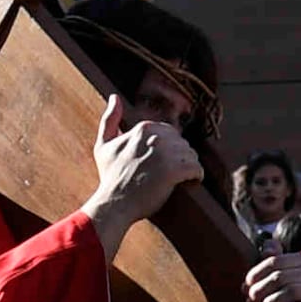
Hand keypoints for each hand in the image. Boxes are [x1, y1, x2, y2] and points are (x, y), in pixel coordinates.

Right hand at [80, 99, 199, 235]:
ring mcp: (165, 153)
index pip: (170, 133)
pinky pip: (197, 169)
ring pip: (191, 155)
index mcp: (143, 128)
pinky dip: (197, 177)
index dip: (169, 150)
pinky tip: (191, 183)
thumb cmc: (110, 177)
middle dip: (180, 158)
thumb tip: (114, 97)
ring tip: (180, 180)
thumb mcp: (104, 145)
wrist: (114, 204)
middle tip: (172, 174)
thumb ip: (110, 119)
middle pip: (183, 143)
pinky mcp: (174, 171)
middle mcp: (156, 137)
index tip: (162, 164)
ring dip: (189, 168)